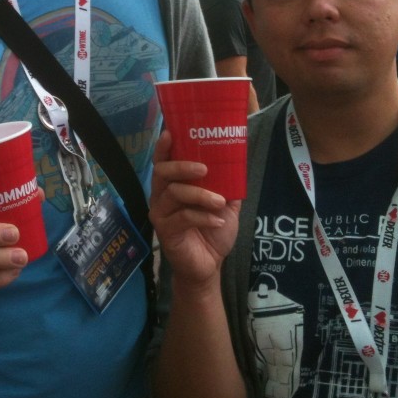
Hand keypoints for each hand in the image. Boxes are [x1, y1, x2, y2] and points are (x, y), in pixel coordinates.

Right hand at [149, 131, 239, 287]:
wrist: (208, 265)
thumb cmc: (212, 230)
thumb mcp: (224, 204)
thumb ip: (226, 184)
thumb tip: (237, 160)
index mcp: (172, 186)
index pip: (163, 161)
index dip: (164, 147)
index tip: (171, 132)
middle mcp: (160, 196)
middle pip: (162, 172)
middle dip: (183, 166)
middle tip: (204, 168)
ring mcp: (160, 214)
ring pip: (174, 193)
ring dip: (200, 194)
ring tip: (219, 201)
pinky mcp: (165, 231)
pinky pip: (182, 217)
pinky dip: (203, 216)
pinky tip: (218, 221)